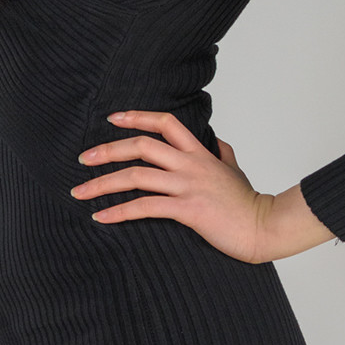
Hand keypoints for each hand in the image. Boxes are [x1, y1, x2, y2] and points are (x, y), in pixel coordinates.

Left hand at [71, 108, 279, 263]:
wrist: (264, 228)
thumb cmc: (248, 203)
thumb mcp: (234, 170)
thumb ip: (222, 154)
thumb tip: (215, 143)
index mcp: (200, 153)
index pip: (165, 123)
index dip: (137, 117)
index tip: (113, 119)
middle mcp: (191, 165)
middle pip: (142, 146)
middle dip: (107, 150)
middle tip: (83, 159)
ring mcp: (189, 186)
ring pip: (137, 176)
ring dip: (103, 184)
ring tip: (80, 193)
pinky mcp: (188, 209)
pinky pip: (145, 207)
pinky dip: (119, 212)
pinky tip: (101, 217)